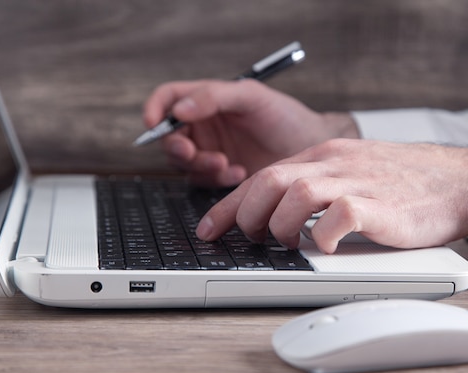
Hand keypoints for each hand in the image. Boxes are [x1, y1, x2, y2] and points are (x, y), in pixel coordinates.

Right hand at [143, 79, 358, 186]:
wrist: (312, 149)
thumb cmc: (286, 117)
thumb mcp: (251, 97)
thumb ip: (214, 97)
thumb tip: (179, 108)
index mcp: (206, 100)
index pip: (168, 99)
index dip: (156, 109)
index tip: (155, 123)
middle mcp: (205, 126)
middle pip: (170, 136)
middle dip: (179, 147)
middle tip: (192, 152)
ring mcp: (211, 150)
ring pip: (184, 163)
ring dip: (200, 165)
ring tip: (226, 164)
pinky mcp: (221, 175)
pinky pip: (203, 181)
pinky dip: (215, 179)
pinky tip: (238, 174)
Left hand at [195, 140, 467, 252]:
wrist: (461, 180)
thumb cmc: (406, 182)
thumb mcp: (353, 172)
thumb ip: (318, 186)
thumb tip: (277, 213)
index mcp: (324, 155)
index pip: (262, 175)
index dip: (229, 205)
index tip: (209, 228)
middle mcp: (335, 164)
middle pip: (269, 180)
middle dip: (246, 215)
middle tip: (249, 239)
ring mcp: (357, 181)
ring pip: (295, 194)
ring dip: (280, 225)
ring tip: (287, 243)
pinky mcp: (381, 205)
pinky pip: (339, 215)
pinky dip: (322, 235)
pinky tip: (325, 246)